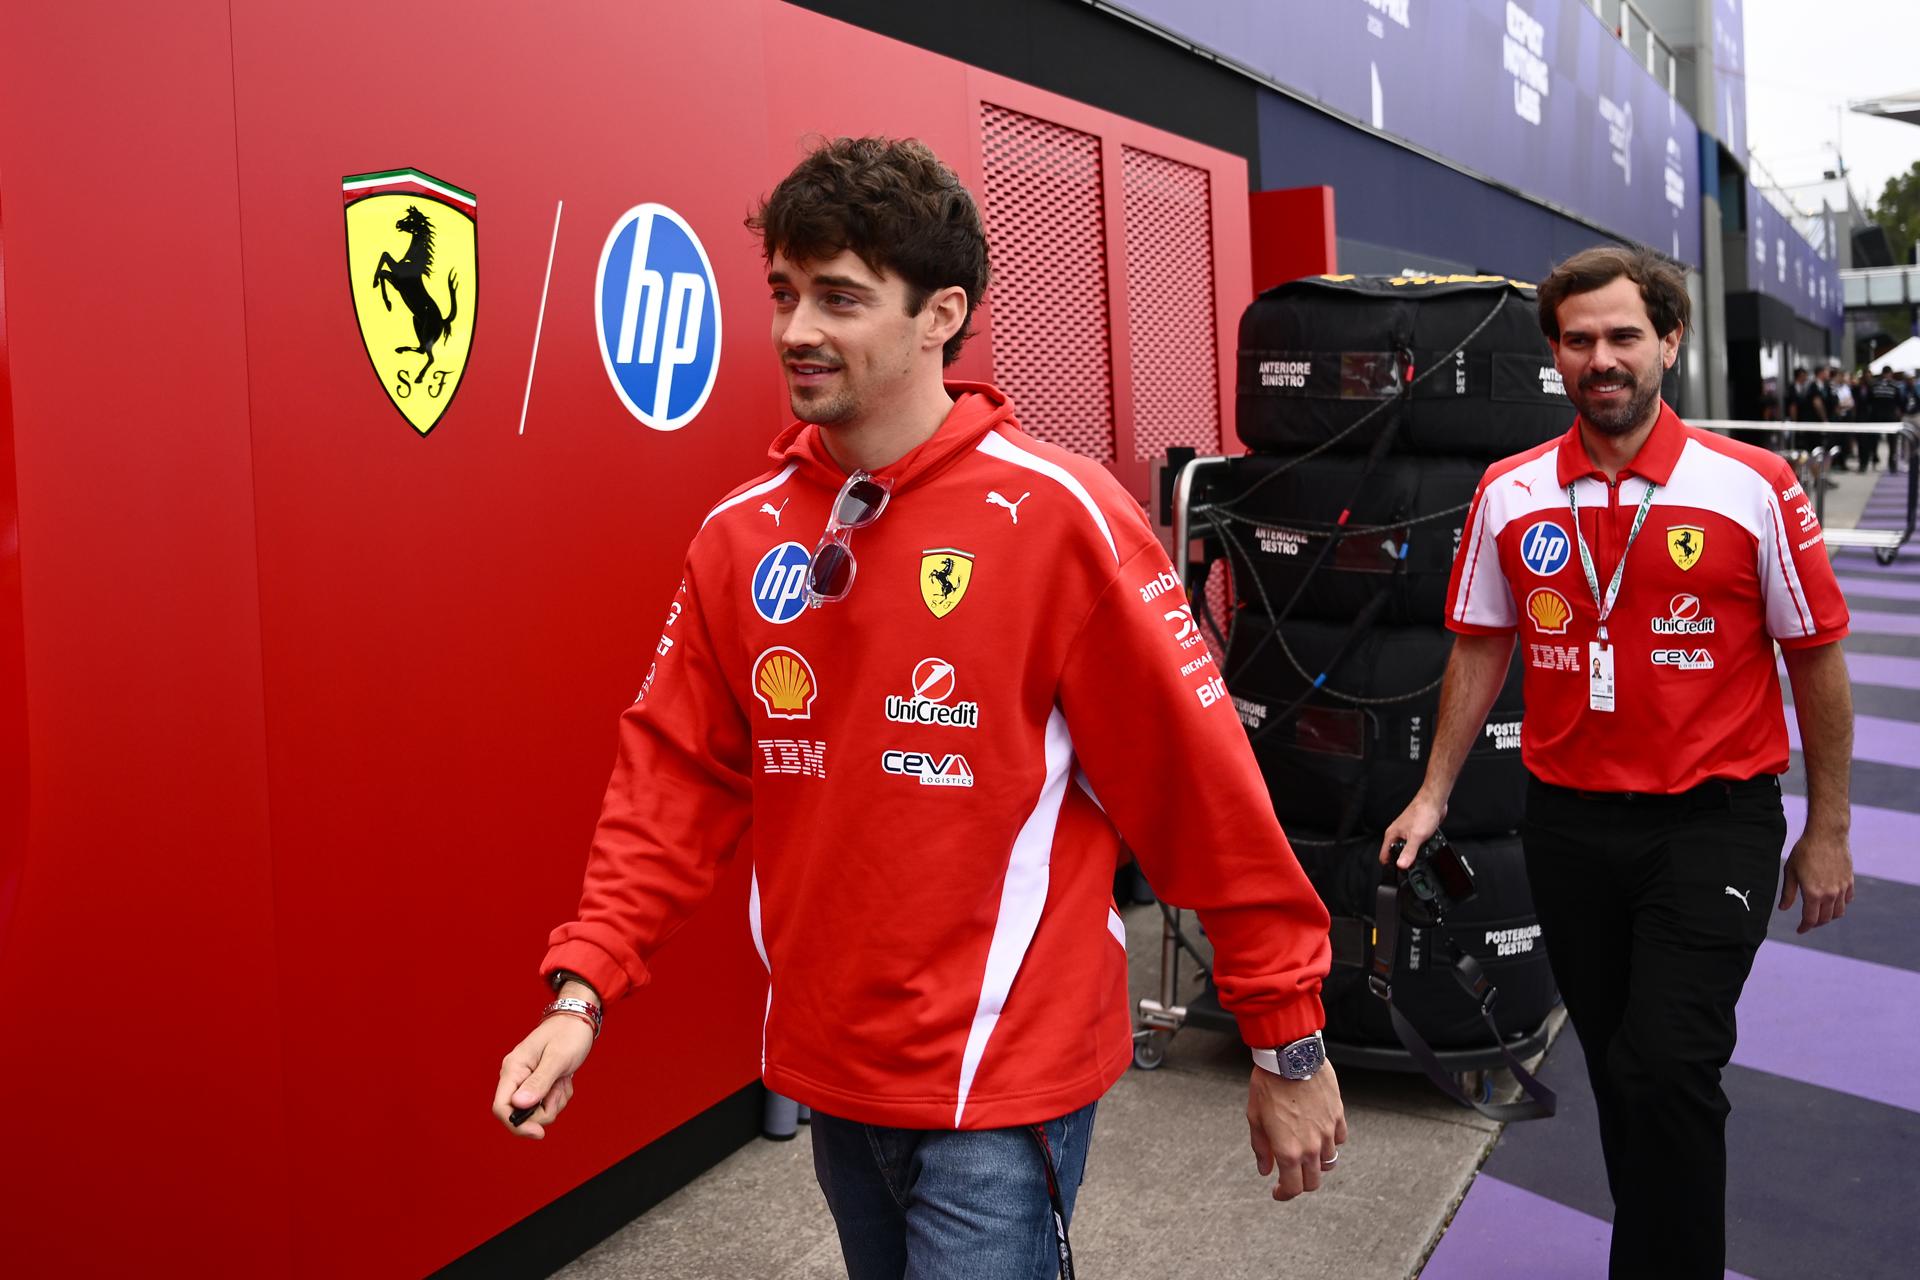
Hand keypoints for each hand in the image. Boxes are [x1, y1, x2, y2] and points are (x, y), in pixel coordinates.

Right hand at [493, 1015, 594, 1139]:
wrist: (578, 1020)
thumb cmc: (568, 1034)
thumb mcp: (557, 1058)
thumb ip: (539, 1082)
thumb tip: (518, 1105)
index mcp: (513, 1068)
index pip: (501, 1107)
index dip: (517, 1124)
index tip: (539, 1132)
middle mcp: (515, 1077)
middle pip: (521, 1114)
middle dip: (544, 1110)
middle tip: (560, 1089)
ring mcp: (525, 1082)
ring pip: (537, 1111)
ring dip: (555, 1101)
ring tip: (563, 1079)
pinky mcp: (537, 1085)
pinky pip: (547, 1104)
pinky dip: (559, 1096)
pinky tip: (564, 1080)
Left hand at [1246, 1063, 1346, 1200]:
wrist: (1290, 1058)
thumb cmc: (1268, 1085)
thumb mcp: (1255, 1118)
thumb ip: (1261, 1148)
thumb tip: (1265, 1170)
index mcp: (1288, 1151)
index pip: (1292, 1188)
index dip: (1284, 1194)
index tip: (1278, 1192)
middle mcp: (1311, 1147)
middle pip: (1313, 1182)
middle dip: (1301, 1183)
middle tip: (1290, 1175)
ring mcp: (1327, 1133)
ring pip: (1328, 1162)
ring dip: (1316, 1163)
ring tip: (1305, 1152)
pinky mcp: (1338, 1117)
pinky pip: (1339, 1139)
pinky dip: (1331, 1142)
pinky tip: (1320, 1134)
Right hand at [1380, 792, 1446, 868]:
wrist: (1434, 802)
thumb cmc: (1422, 813)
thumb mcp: (1416, 837)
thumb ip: (1408, 852)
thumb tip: (1401, 866)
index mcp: (1392, 835)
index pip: (1384, 856)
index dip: (1389, 867)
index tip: (1396, 875)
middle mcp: (1397, 834)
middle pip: (1395, 854)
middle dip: (1403, 862)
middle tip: (1412, 868)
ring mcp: (1406, 833)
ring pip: (1406, 849)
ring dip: (1413, 855)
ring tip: (1420, 857)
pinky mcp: (1416, 832)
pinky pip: (1415, 845)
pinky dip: (1420, 849)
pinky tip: (1426, 848)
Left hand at [1778, 827, 1853, 933]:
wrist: (1827, 835)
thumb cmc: (1805, 851)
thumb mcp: (1790, 871)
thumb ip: (1788, 893)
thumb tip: (1783, 909)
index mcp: (1813, 894)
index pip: (1810, 919)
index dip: (1804, 927)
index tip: (1800, 930)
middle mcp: (1830, 894)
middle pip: (1825, 918)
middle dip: (1816, 923)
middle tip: (1808, 922)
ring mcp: (1842, 888)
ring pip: (1839, 912)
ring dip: (1829, 916)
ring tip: (1820, 913)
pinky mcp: (1849, 881)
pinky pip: (1847, 900)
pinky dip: (1840, 904)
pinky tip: (1833, 901)